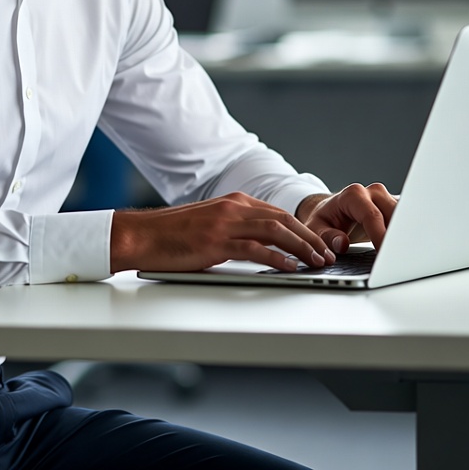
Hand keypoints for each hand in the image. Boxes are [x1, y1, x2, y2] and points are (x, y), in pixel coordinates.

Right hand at [110, 192, 338, 273]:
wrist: (142, 235)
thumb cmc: (172, 235)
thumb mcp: (209, 224)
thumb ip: (235, 229)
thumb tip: (264, 247)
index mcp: (232, 202)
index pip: (277, 212)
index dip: (302, 228)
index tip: (318, 244)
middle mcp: (232, 208)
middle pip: (282, 219)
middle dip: (309, 238)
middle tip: (326, 254)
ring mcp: (224, 223)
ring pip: (275, 231)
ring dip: (301, 247)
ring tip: (316, 262)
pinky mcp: (215, 242)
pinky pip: (255, 248)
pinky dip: (277, 258)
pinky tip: (290, 267)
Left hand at [296, 183, 397, 252]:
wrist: (332, 212)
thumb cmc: (325, 220)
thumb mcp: (316, 228)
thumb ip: (326, 236)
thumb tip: (341, 243)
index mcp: (353, 194)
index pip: (372, 215)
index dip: (380, 236)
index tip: (386, 257)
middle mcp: (373, 192)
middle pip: (393, 215)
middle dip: (397, 238)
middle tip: (399, 261)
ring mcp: (387, 198)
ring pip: (404, 217)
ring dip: (406, 236)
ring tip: (405, 257)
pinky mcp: (395, 207)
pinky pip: (407, 220)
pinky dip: (407, 235)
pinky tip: (407, 250)